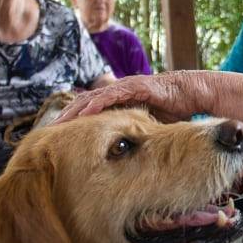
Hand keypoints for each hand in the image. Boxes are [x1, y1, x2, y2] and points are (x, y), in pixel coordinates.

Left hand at [54, 71, 204, 123]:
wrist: (193, 92)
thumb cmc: (174, 108)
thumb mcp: (149, 126)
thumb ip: (136, 134)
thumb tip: (128, 156)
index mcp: (120, 101)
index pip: (91, 110)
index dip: (75, 120)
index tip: (60, 135)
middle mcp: (119, 92)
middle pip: (85, 103)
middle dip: (67, 116)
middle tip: (49, 131)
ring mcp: (125, 87)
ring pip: (93, 98)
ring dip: (75, 110)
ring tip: (59, 123)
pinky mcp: (134, 86)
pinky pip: (111, 95)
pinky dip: (96, 104)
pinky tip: (84, 114)